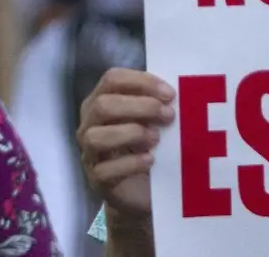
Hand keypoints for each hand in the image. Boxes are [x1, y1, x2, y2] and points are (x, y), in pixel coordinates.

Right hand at [77, 68, 175, 217]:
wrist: (141, 189)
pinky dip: (130, 163)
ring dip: (131, 134)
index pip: (112, 79)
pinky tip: (150, 160)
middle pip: (102, 105)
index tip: (170, 94)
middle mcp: (89, 124)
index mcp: (102, 100)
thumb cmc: (148, 144)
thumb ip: (158, 102)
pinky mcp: (96, 180)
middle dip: (140, 107)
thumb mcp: (154, 119)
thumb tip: (178, 92)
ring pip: (96, 137)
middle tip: (169, 116)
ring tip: (156, 139)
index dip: (142, 82)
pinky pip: (105, 170)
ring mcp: (89, 153)